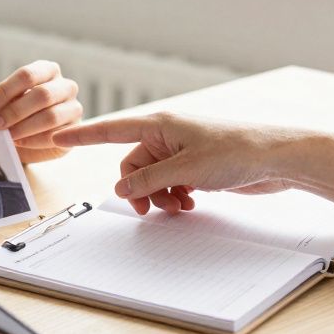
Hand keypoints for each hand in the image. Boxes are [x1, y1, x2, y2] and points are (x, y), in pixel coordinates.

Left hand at [0, 61, 82, 164]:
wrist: (33, 137)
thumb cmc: (19, 112)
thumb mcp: (9, 101)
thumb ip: (1, 99)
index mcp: (47, 70)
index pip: (27, 75)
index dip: (5, 91)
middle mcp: (65, 86)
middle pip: (42, 95)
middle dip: (15, 111)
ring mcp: (74, 108)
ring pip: (51, 116)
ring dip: (24, 128)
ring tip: (7, 135)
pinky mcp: (75, 131)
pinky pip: (55, 136)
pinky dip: (33, 141)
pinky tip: (19, 142)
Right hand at [53, 113, 296, 215]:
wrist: (277, 159)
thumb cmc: (236, 151)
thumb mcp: (185, 168)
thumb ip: (148, 179)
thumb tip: (122, 189)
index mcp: (159, 124)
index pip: (111, 130)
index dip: (82, 135)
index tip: (57, 136)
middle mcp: (167, 136)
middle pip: (132, 165)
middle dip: (138, 189)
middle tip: (149, 209)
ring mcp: (181, 152)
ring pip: (151, 179)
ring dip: (159, 196)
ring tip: (180, 205)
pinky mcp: (196, 167)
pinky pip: (170, 184)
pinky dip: (174, 196)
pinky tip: (190, 202)